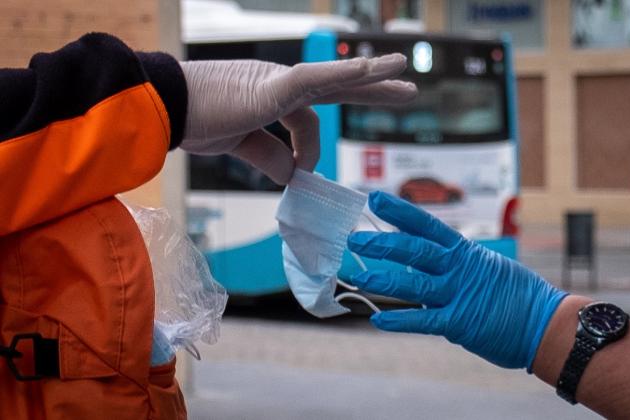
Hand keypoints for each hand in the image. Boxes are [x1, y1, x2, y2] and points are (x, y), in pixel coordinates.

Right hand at [180, 56, 416, 183]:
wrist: (165, 109)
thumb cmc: (196, 121)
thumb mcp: (239, 143)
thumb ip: (269, 155)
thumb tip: (292, 175)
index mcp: (273, 96)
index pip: (309, 116)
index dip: (310, 150)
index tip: (301, 175)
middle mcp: (281, 84)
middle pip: (336, 85)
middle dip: (371, 88)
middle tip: (405, 89)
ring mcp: (277, 82)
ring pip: (334, 77)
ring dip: (370, 74)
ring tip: (403, 70)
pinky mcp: (271, 87)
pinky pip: (312, 79)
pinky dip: (341, 73)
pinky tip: (369, 68)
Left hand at [347, 192, 567, 369]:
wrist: (545, 325)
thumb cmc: (516, 295)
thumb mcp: (487, 266)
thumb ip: (456, 264)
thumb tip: (429, 263)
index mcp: (463, 251)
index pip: (426, 225)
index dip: (399, 212)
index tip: (375, 199)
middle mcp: (457, 268)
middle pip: (413, 251)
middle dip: (382, 244)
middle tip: (354, 239)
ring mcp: (457, 294)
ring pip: (412, 283)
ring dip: (382, 281)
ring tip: (357, 277)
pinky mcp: (459, 322)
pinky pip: (423, 320)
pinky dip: (399, 321)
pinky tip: (378, 321)